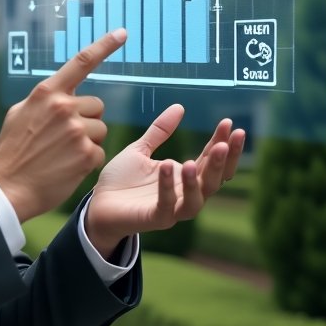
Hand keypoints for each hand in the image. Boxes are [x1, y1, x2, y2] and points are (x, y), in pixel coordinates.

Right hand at [0, 29, 126, 222]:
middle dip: (87, 120)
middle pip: (97, 106)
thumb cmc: (11, 152)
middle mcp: (64, 107)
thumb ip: (44, 100)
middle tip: (64, 138)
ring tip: (62, 155)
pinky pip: (99, 151)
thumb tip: (62, 93)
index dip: (104, 46)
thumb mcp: (19, 114)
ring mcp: (77, 131)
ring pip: (100, 129)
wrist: (7, 188)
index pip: (81, 62)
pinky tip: (67, 168)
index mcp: (47, 93)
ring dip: (88, 141)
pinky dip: (87, 161)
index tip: (122, 33)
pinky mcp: (87, 154)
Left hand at [84, 104, 244, 255]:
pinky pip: (166, 206)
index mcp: (183, 176)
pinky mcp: (154, 218)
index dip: (221, 142)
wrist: (96, 204)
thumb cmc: (121, 180)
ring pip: (196, 200)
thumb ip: (160, 131)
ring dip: (198, 181)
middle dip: (222, 162)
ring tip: (192, 161)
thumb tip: (180, 106)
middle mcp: (183, 193)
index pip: (209, 159)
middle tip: (225, 142)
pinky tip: (166, 166)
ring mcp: (170, 208)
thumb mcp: (141, 150)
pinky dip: (167, 187)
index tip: (228, 123)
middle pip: (213, 181)